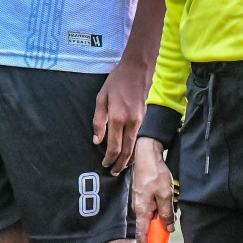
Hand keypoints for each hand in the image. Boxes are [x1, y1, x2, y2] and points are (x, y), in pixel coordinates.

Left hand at [94, 59, 151, 175]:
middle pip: (127, 151)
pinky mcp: (145, 118)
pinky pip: (138, 138)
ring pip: (135, 146)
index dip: (109, 159)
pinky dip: (134, 149)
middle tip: (113, 173)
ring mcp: (140, 120)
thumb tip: (97, 141)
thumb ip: (98, 121)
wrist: (137, 69)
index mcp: (118, 118)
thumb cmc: (116, 81)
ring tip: (121, 168)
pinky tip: (130, 153)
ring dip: (128, 159)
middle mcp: (131, 122)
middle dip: (119, 164)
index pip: (114, 146)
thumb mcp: (101, 98)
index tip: (104, 164)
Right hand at [132, 137, 176, 242]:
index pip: (142, 234)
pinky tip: (166, 205)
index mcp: (142, 210)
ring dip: (160, 219)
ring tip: (170, 218)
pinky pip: (151, 208)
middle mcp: (138, 207)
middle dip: (155, 233)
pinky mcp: (143, 194)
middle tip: (164, 238)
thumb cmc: (155, 173)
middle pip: (146, 226)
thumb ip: (167, 213)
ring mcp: (140, 200)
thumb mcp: (166, 195)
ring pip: (150, 216)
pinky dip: (158, 211)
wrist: (146, 154)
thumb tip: (168, 228)